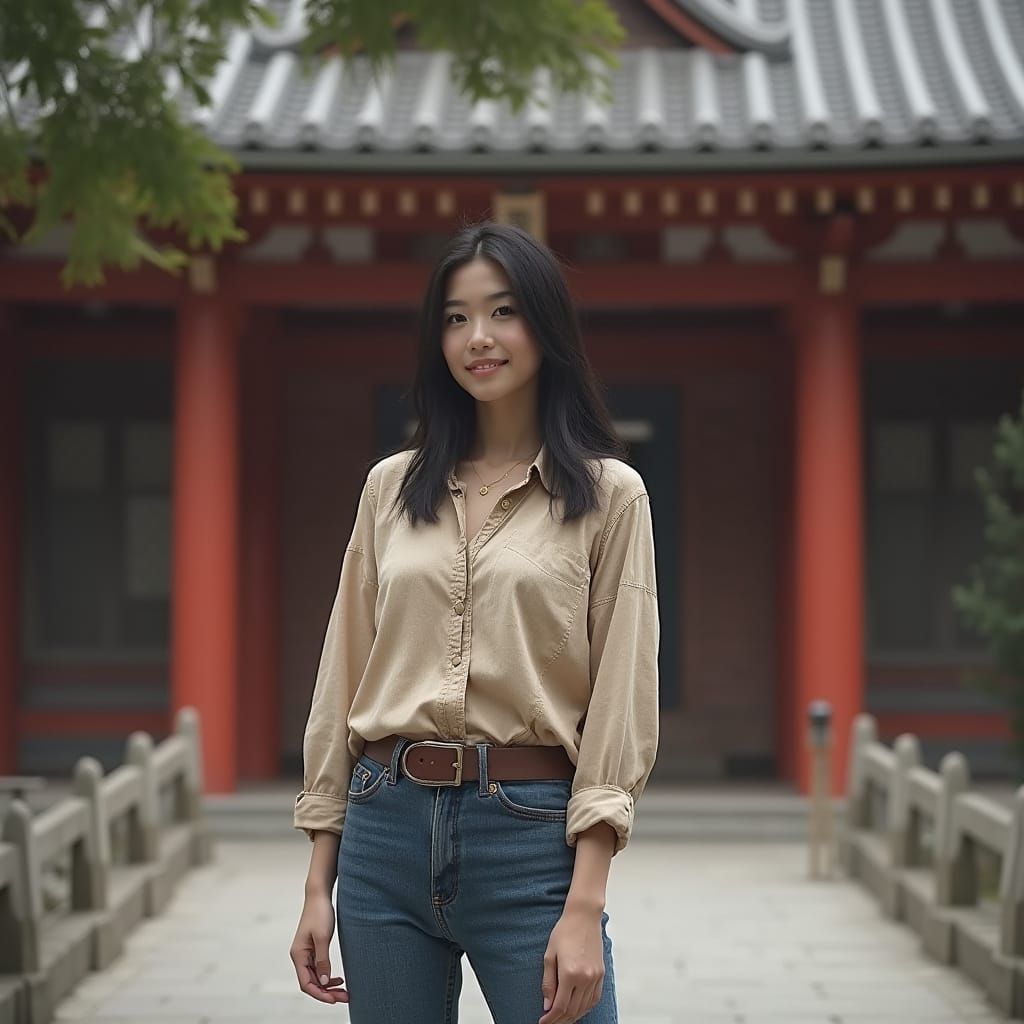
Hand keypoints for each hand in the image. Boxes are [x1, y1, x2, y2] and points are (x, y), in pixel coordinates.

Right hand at [289, 892, 348, 1003]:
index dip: (320, 994)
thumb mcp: (323, 937)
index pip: (306, 983)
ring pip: (316, 977)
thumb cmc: (319, 912)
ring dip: (328, 986)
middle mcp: (300, 956)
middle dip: (327, 993)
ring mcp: (306, 953)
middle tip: (345, 997)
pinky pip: (319, 969)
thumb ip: (323, 960)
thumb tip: (324, 982)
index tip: (335, 999)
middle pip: (312, 983)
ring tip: (344, 991)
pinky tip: (338, 979)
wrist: (319, 895)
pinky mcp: (313, 948)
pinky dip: (328, 976)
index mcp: (298, 955)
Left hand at [538, 903, 604, 1023]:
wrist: (584, 916)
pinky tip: (577, 1009)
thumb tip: (547, 1005)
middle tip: (550, 1022)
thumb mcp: (549, 955)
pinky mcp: (602, 974)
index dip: (550, 1018)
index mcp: (570, 973)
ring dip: (572, 1016)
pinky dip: (585, 1008)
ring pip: (584, 1007)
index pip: (560, 1006)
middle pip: (572, 1010)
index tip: (543, 1022)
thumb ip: (548, 982)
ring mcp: (595, 977)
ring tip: (561, 1018)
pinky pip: (594, 999)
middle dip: (560, 1020)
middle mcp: (585, 978)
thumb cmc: (564, 932)